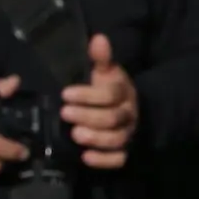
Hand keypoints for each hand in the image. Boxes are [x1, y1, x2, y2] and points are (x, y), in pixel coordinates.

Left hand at [61, 35, 139, 168]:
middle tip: (65, 113)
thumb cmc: (110, 91)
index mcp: (124, 93)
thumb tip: (97, 37)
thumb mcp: (107, 73)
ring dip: (95, 138)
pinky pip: (118, 160)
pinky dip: (103, 160)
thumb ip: (101, 58)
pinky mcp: (124, 152)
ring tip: (75, 135)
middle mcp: (128, 114)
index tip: (65, 94)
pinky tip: (85, 157)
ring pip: (116, 139)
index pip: (111, 94)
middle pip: (112, 118)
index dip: (88, 95)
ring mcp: (127, 135)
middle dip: (88, 116)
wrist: (133, 113)